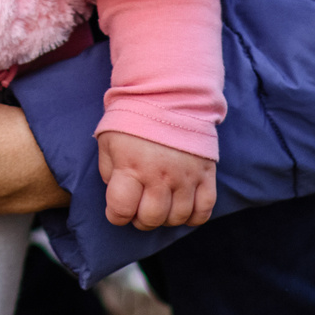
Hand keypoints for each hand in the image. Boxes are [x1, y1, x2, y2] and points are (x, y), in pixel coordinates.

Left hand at [98, 130, 215, 230]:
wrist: (169, 96)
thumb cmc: (134, 120)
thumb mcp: (108, 142)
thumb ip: (109, 172)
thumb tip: (117, 196)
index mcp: (132, 166)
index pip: (121, 210)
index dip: (115, 215)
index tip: (118, 208)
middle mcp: (160, 175)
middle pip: (151, 218)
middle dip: (140, 218)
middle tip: (139, 205)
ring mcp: (186, 177)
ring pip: (177, 218)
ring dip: (165, 217)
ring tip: (160, 203)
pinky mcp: (206, 175)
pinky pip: (204, 211)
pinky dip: (193, 216)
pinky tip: (182, 206)